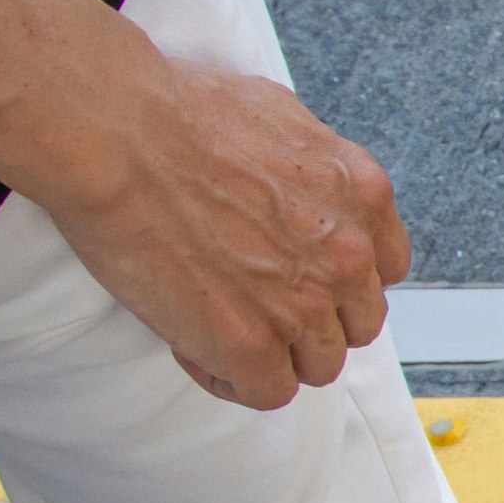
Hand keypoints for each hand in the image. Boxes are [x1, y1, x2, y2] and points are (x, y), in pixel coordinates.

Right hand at [36, 54, 408, 410]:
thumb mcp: (281, 116)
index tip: (299, 277)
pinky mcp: (251, 345)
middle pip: (356, 324)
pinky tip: (195, 347)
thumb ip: (313, 167)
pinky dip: (231, 379)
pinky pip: (267, 392)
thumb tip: (305, 188)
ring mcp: (304, 305)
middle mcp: (349, 256)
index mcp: (364, 196)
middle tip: (251, 304)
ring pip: (319, 365)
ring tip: (217, 324)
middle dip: (310, 320)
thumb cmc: (176, 110)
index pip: (385, 270)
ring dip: (274, 354)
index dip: (340, 280)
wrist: (118, 132)